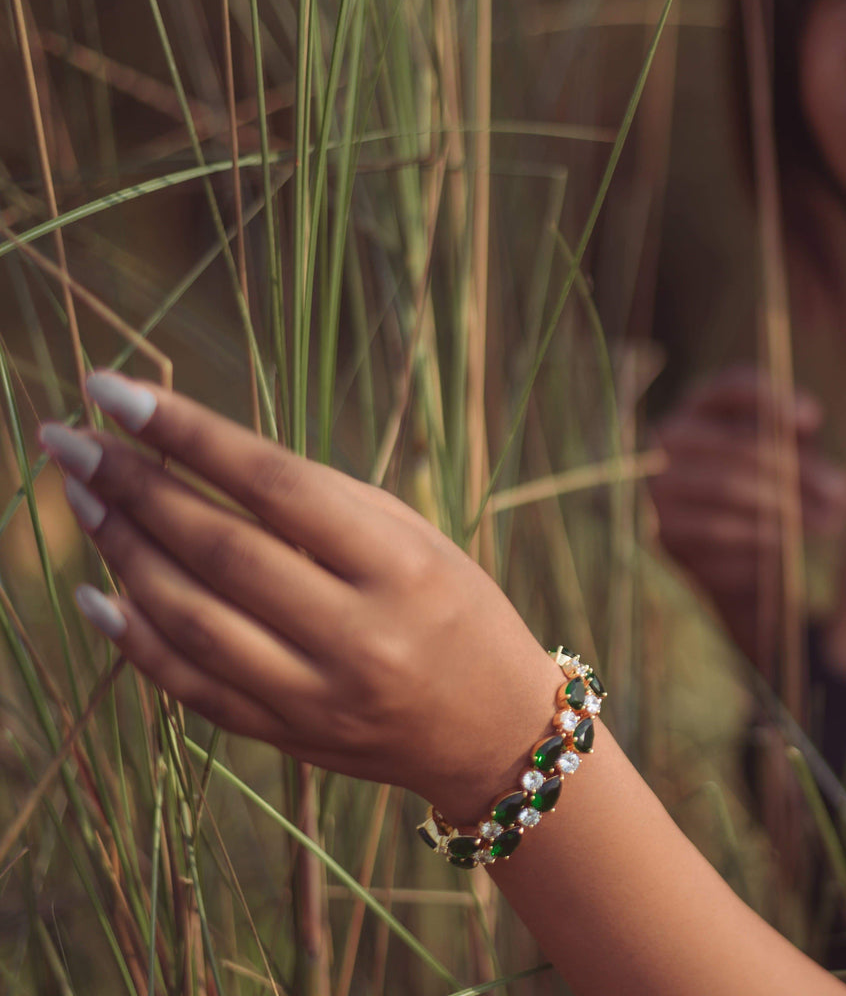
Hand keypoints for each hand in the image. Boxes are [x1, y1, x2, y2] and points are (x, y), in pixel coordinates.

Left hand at [38, 371, 557, 826]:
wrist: (495, 730)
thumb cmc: (460, 609)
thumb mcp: (414, 539)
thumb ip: (320, 507)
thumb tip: (204, 463)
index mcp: (400, 566)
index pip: (274, 485)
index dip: (188, 432)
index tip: (114, 390)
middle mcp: (358, 635)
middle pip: (218, 549)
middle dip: (132, 486)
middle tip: (69, 440)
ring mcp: (319, 695)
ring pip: (190, 618)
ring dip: (121, 551)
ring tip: (79, 498)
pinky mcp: (291, 736)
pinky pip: (192, 688)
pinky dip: (134, 640)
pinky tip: (91, 594)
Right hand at [648, 367, 845, 654]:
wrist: (712, 556)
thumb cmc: (755, 491)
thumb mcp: (774, 458)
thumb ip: (790, 439)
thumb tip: (806, 425)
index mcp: (697, 409)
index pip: (730, 388)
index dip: (769, 398)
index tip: (813, 420)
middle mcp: (666, 442)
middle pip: (736, 447)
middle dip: (796, 472)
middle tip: (841, 494)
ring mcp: (656, 488)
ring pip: (725, 491)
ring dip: (784, 509)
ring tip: (826, 523)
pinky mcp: (659, 534)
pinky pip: (714, 535)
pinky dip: (756, 541)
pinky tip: (788, 549)